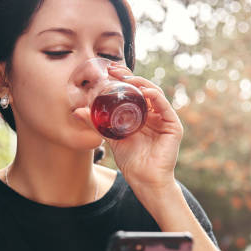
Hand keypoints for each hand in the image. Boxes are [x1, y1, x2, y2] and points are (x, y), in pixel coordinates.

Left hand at [105, 64, 183, 193]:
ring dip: (141, 83)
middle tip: (114, 69)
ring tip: (126, 79)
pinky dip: (154, 96)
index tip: (109, 70)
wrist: (145, 181)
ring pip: (154, 93)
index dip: (123, 79)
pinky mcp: (173, 126)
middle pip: (144, 88)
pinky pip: (164, 106)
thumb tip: (77, 111)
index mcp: (142, 115)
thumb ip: (97, 124)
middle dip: (130, 77)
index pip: (133, 91)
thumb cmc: (132, 161)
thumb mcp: (111, 138)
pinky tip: (144, 92)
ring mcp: (164, 119)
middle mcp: (154, 114)